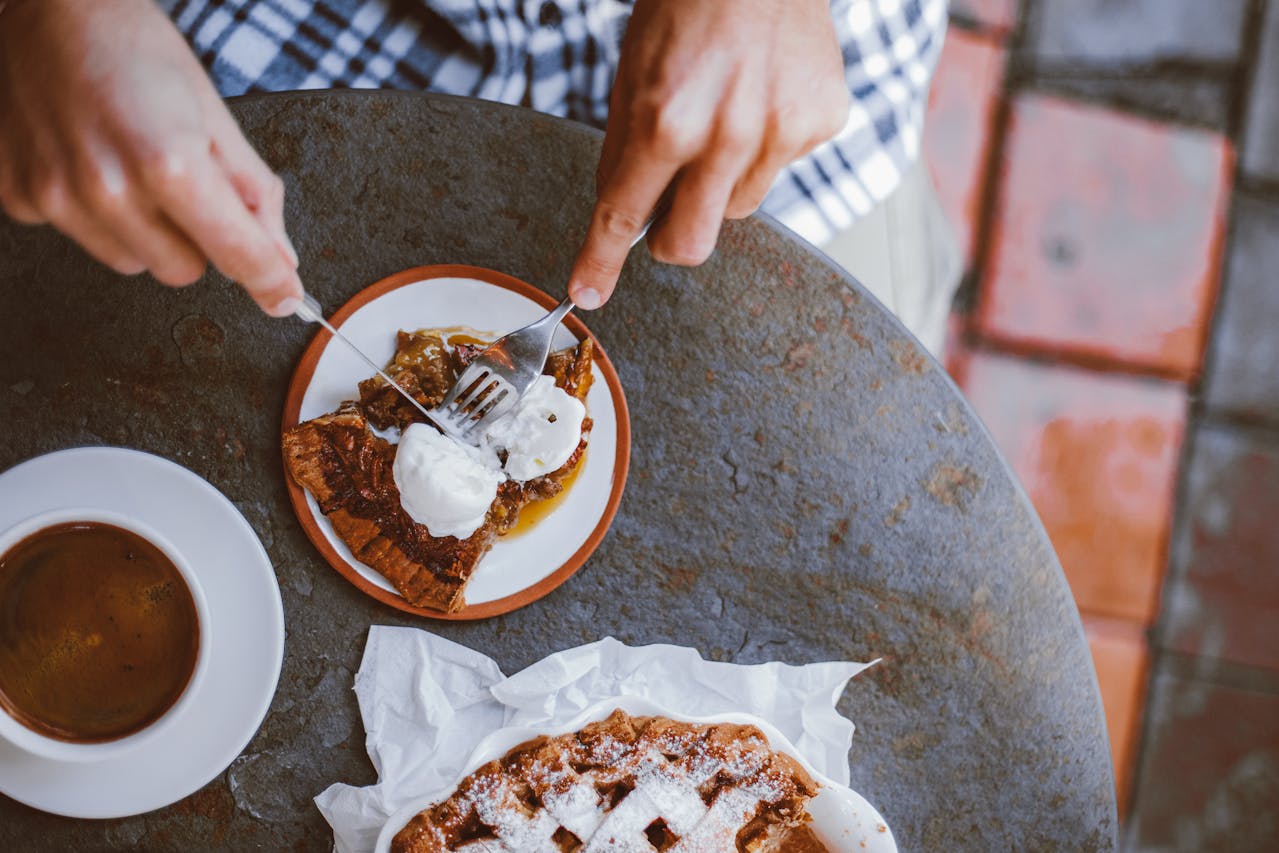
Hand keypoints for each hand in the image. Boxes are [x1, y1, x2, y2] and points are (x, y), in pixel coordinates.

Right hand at [0, 0, 302, 315]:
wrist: (46, 8)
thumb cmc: (133, 47)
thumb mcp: (211, 113)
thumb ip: (253, 193)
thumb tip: (281, 257)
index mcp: (167, 162)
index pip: (236, 253)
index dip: (271, 281)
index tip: (286, 296)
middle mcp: (107, 188)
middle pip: (184, 271)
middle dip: (198, 239)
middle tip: (183, 183)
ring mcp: (57, 197)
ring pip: (133, 262)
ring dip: (146, 232)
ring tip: (131, 165)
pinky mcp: (19, 197)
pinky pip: (82, 237)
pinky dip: (96, 213)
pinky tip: (89, 160)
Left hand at [567, 0, 848, 308]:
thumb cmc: (688, 6)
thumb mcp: (633, 74)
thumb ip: (627, 149)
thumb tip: (625, 216)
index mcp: (666, 121)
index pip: (623, 213)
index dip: (601, 260)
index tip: (587, 291)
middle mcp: (726, 136)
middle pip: (691, 243)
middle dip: (672, 240)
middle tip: (668, 213)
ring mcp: (780, 132)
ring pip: (739, 207)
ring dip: (722, 182)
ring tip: (726, 116)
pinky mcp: (820, 122)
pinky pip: (782, 167)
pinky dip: (767, 146)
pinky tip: (763, 96)